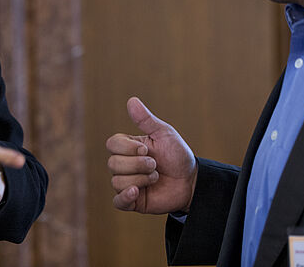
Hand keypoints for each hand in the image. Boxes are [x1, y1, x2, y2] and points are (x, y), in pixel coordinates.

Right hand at [106, 97, 196, 213]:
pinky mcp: (133, 202)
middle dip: (138, 165)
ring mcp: (127, 183)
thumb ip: (146, 120)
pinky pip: (118, 202)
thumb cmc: (177, 155)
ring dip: (141, 179)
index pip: (112, 144)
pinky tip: (137, 192)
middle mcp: (124, 165)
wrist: (191, 181)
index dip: (128, 148)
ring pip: (117, 182)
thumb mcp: (164, 134)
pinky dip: (125, 197)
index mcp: (128, 147)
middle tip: (155, 165)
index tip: (147, 149)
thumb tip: (131, 100)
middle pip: (113, 164)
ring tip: (156, 177)